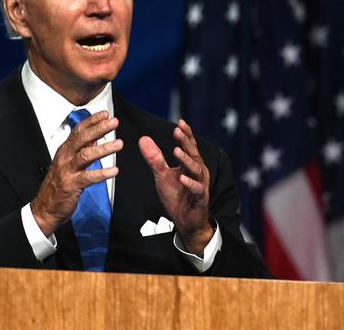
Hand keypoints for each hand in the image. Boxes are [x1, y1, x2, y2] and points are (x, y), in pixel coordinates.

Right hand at [30, 111, 121, 236]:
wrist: (46, 208)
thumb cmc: (59, 185)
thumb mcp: (68, 163)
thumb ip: (81, 150)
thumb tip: (95, 139)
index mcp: (65, 150)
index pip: (78, 130)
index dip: (91, 121)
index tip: (105, 114)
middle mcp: (64, 157)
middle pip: (82, 139)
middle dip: (98, 129)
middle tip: (113, 122)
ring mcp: (67, 171)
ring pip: (85, 155)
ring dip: (103, 149)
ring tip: (119, 144)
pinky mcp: (71, 185)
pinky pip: (88, 177)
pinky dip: (102, 173)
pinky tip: (115, 171)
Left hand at [138, 119, 212, 254]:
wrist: (185, 220)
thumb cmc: (176, 195)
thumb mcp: (161, 175)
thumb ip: (154, 158)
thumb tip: (143, 139)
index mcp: (190, 164)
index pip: (189, 146)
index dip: (185, 134)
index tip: (179, 122)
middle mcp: (197, 172)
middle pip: (193, 154)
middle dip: (186, 142)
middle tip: (178, 131)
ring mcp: (200, 185)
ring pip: (195, 170)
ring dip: (186, 160)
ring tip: (177, 150)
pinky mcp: (200, 199)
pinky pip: (197, 190)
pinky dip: (190, 184)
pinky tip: (182, 178)